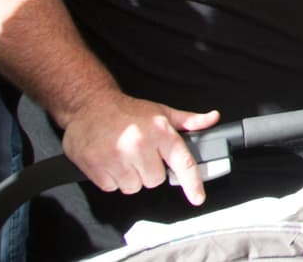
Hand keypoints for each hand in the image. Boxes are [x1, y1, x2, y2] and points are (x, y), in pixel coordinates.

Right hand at [61, 92, 220, 204]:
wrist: (90, 105)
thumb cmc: (127, 111)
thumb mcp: (162, 112)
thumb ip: (189, 120)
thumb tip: (212, 118)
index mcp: (160, 132)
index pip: (182, 162)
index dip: (192, 183)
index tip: (198, 198)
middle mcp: (140, 145)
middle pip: (155, 180)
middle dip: (149, 171)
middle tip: (140, 154)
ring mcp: (117, 158)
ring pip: (133, 187)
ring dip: (130, 177)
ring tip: (124, 156)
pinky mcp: (96, 168)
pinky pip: (112, 188)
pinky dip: (112, 178)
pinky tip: (110, 161)